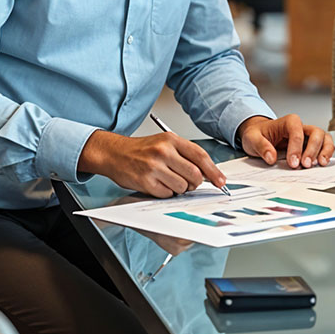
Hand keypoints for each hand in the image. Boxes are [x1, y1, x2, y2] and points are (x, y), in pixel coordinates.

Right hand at [78, 130, 227, 197]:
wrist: (114, 153)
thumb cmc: (141, 150)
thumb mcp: (165, 143)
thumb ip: (185, 155)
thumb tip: (207, 172)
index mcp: (171, 139)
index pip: (200, 156)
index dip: (214, 171)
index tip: (220, 181)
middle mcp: (163, 151)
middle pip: (195, 175)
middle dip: (196, 183)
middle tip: (190, 183)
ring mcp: (154, 167)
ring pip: (182, 186)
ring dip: (180, 189)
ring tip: (169, 181)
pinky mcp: (145, 181)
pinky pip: (167, 194)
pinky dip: (166, 193)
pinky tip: (158, 185)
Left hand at [238, 114, 334, 168]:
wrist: (259, 135)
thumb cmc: (257, 134)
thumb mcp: (252, 138)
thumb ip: (261, 146)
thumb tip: (271, 157)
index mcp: (289, 122)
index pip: (297, 132)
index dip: (297, 148)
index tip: (293, 162)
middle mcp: (302, 127)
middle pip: (315, 133)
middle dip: (312, 150)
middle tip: (305, 165)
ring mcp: (308, 136)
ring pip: (324, 138)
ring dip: (325, 151)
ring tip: (320, 163)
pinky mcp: (311, 145)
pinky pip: (324, 146)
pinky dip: (326, 154)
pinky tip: (322, 163)